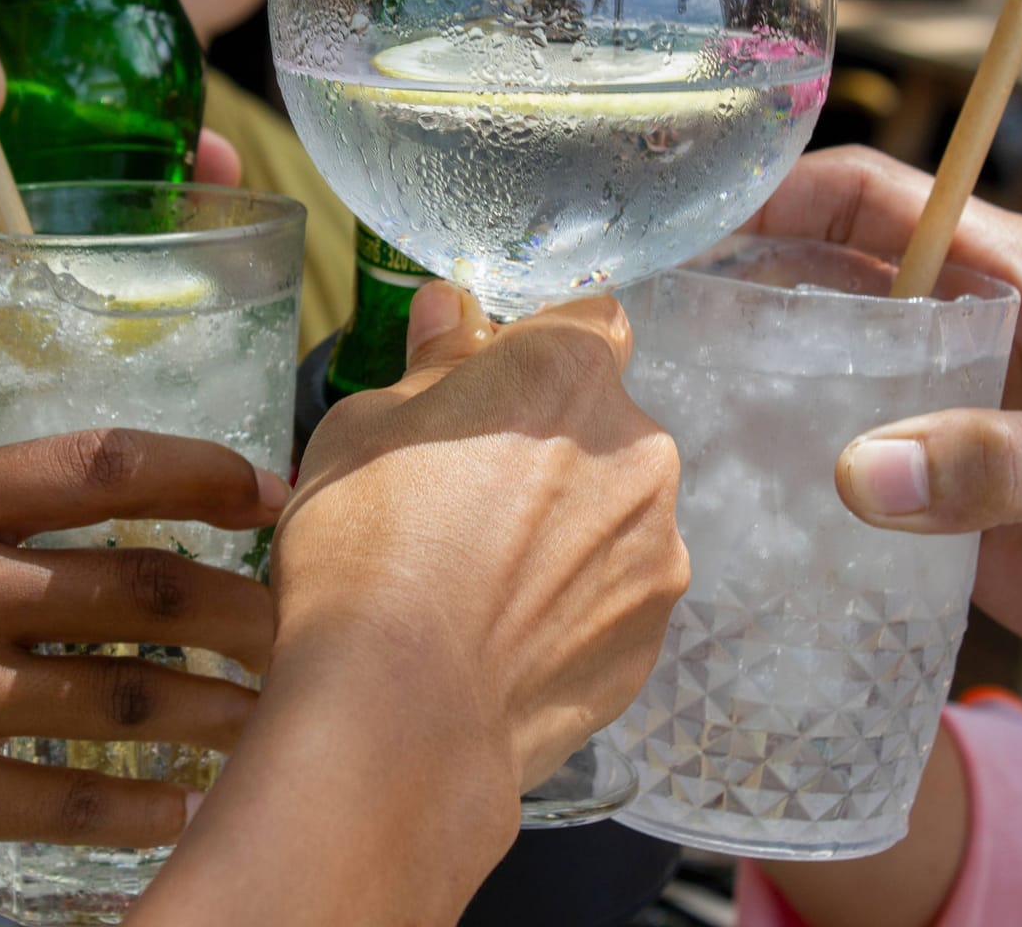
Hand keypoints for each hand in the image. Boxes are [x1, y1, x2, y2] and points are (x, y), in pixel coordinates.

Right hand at [0, 429, 286, 926]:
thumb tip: (102, 506)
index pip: (101, 465)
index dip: (206, 472)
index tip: (269, 490)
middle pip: (143, 585)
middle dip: (243, 606)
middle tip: (297, 619)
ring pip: (129, 698)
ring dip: (217, 710)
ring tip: (268, 713)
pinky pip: (72, 799)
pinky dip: (144, 806)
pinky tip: (183, 805)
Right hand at [282, 285, 687, 792]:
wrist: (399, 710)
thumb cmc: (367, 548)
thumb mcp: (364, 427)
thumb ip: (430, 364)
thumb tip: (450, 312)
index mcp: (567, 374)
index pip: (591, 319)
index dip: (539, 347)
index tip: (493, 382)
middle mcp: (637, 449)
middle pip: (602, 423)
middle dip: (549, 444)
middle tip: (466, 494)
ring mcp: (656, 547)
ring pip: (613, 512)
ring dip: (565, 527)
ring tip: (480, 580)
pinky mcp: (652, 633)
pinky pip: (614, 594)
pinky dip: (573, 603)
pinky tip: (503, 634)